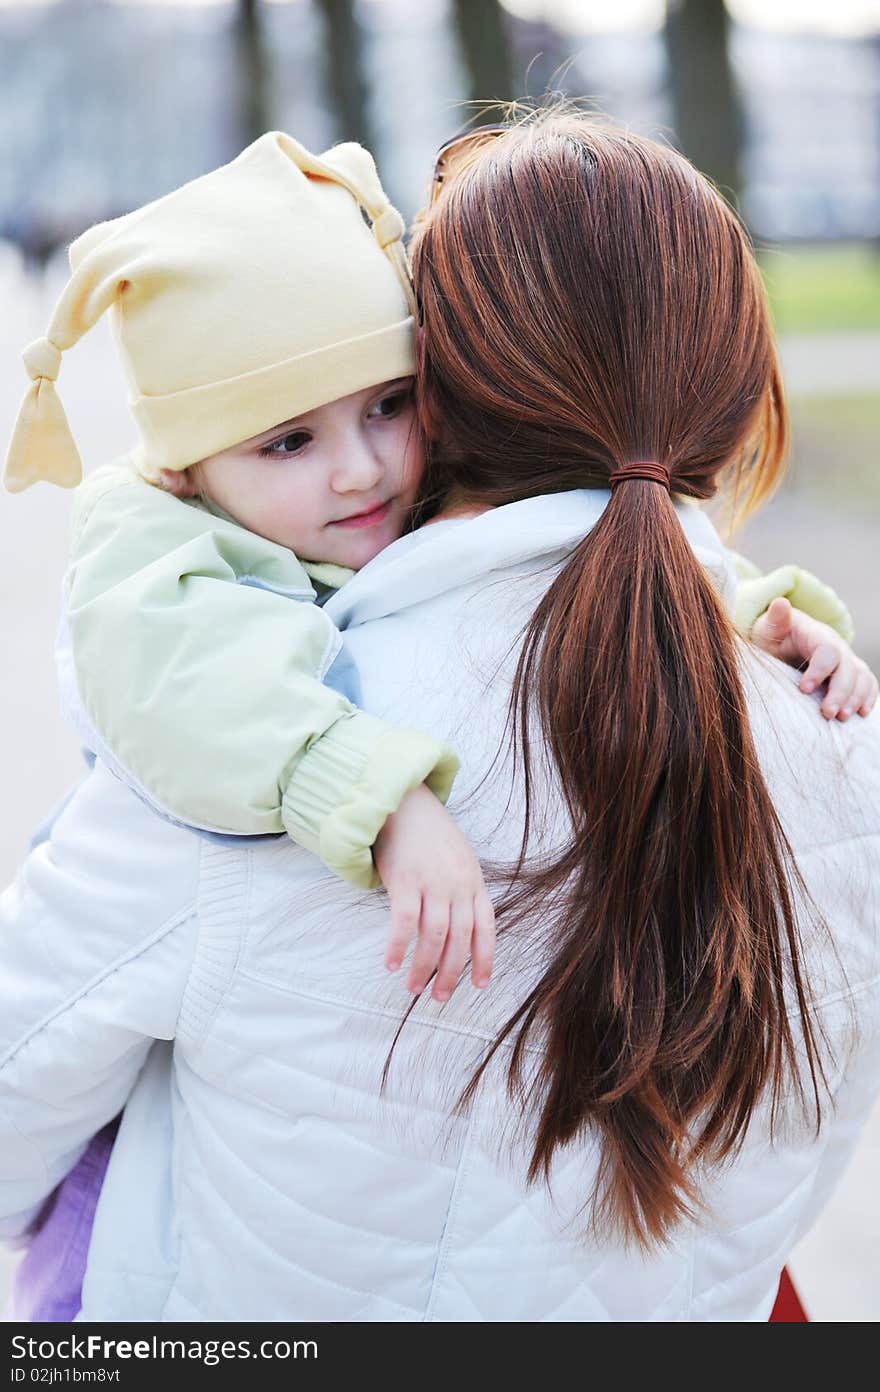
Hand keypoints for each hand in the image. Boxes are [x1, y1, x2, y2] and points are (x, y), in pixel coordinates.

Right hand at [373, 784, 494, 1001]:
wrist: (404, 802)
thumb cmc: (428, 834)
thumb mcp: (458, 859)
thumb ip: (462, 889)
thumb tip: (456, 928)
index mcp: (474, 881)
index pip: (486, 927)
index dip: (485, 958)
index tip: (480, 985)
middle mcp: (457, 884)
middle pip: (459, 938)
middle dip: (450, 972)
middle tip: (439, 997)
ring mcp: (432, 881)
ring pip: (433, 936)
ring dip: (423, 967)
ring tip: (413, 988)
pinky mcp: (405, 879)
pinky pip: (404, 921)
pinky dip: (397, 945)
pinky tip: (390, 963)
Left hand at [751, 597, 877, 720]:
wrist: (781, 642)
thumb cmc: (772, 636)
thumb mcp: (768, 628)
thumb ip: (775, 619)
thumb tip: (780, 602)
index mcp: (817, 635)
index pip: (827, 651)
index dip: (820, 670)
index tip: (803, 689)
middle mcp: (837, 646)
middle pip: (848, 667)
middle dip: (840, 692)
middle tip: (828, 713)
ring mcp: (846, 660)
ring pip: (861, 677)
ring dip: (856, 698)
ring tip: (842, 718)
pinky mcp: (850, 673)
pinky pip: (867, 684)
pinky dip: (867, 698)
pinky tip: (861, 714)